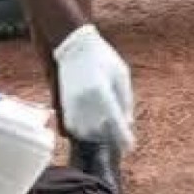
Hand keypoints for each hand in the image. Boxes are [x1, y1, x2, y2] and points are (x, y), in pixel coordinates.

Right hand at [52, 25, 135, 152]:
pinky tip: (92, 127)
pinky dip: (83, 132)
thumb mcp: (121, 74)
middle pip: (100, 131)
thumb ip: (126, 100)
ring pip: (85, 133)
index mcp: (101, 91)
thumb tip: (128, 123)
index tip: (130, 146)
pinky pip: (72, 128)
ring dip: (97, 137)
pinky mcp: (63, 105)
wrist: (74, 46)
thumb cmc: (102, 58)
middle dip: (112, 137)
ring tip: (107, 132)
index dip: (123, 138)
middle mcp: (84, 100)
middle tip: (121, 138)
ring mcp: (71, 104)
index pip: (114, 122)